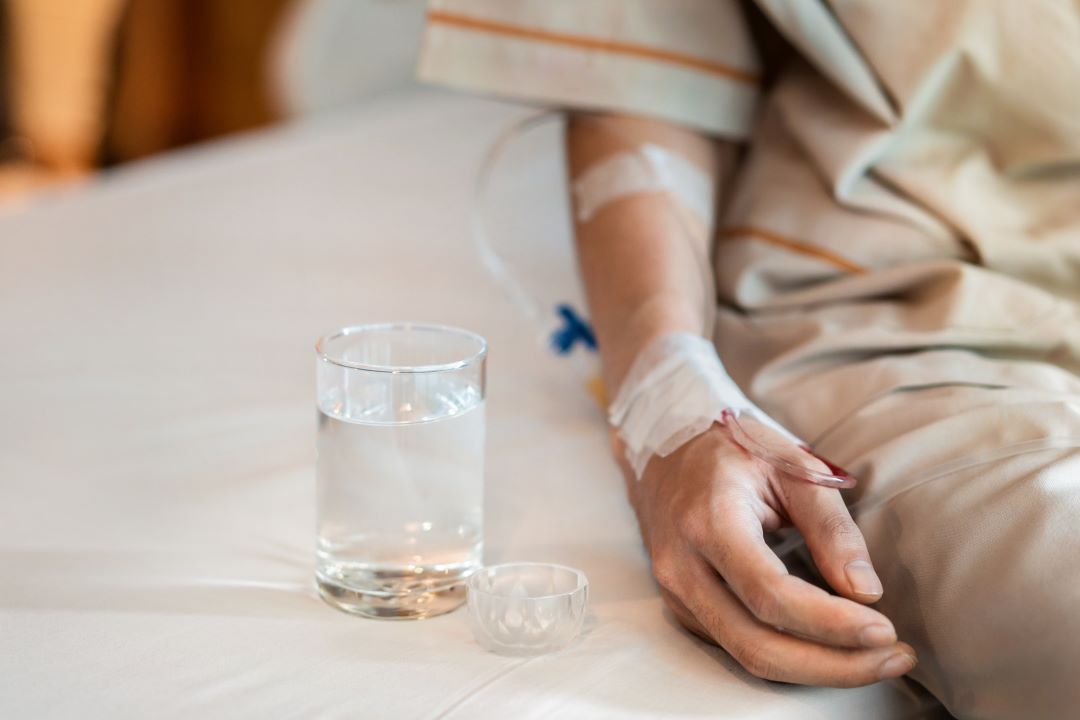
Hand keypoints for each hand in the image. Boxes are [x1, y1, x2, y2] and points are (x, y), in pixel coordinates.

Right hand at [616, 419, 917, 686]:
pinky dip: (790, 657)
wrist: (666, 446)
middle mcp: (682, 565)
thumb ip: (831, 526)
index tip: (886, 630)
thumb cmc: (735, 449)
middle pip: (756, 644)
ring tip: (875, 659)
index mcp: (709, 521)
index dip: (830, 623)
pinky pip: (736, 646)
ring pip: (746, 656)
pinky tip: (832, 646)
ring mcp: (675, 591)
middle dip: (832, 665)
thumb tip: (867, 593)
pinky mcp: (682, 605)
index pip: (769, 594)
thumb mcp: (792, 465)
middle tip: (893, 658)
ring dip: (816, 670)